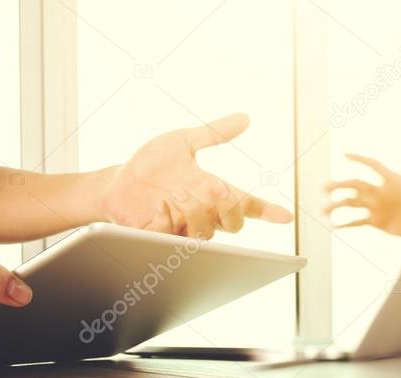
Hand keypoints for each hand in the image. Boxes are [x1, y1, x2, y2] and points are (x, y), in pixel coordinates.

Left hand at [101, 113, 293, 239]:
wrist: (116, 183)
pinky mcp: (160, 238)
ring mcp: (182, 228)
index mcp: (212, 191)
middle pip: (234, 224)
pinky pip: (173, 237)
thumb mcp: (182, 142)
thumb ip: (213, 133)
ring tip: (176, 193)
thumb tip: (245, 117)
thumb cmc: (149, 166)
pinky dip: (168, 219)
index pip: (247, 204)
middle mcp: (202, 212)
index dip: (267, 211)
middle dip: (229, 207)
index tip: (285, 216)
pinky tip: (158, 205)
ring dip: (195, 212)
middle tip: (215, 189)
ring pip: (206, 233)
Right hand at [325, 154, 400, 236]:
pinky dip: (344, 224)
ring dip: (336, 206)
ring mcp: (375, 207)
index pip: (372, 165)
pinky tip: (333, 226)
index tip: (345, 155)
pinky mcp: (374, 221)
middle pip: (354, 185)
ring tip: (323, 210)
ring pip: (350, 204)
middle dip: (339, 185)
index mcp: (390, 180)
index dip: (360, 159)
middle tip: (325, 188)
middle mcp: (379, 192)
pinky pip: (356, 222)